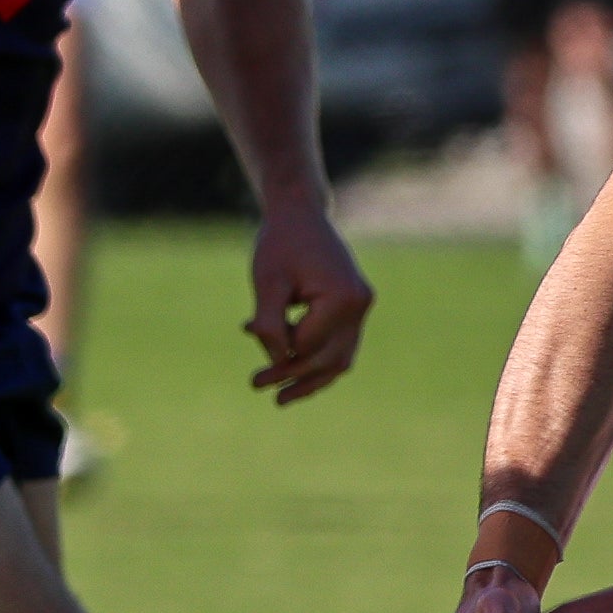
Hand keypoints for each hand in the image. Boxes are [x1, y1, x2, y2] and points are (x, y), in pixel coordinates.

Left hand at [241, 201, 371, 406]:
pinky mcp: (354, 307)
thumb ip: (269, 325)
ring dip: (309, 379)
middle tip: (256, 387)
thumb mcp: (266, 283)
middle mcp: (360, 304)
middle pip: (328, 358)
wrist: (300, 213)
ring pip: (338, 358)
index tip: (252, 355)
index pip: (308, 344)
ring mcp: (361, 307)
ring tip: (281, 398)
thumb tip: (279, 362)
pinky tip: (286, 365)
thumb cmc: (280, 243)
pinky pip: (338, 344)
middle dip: (292, 376)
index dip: (278, 354)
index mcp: (343, 297)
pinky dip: (314, 357)